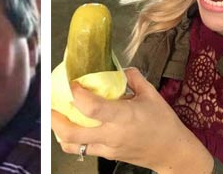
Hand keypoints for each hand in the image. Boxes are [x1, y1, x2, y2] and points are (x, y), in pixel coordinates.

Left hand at [51, 68, 213, 173]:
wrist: (172, 152)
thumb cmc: (164, 123)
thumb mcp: (152, 95)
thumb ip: (133, 78)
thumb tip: (120, 67)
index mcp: (123, 116)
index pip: (91, 108)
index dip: (77, 94)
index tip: (73, 83)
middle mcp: (112, 134)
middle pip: (72, 132)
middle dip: (55, 118)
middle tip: (50, 104)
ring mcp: (108, 147)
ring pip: (72, 145)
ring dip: (60, 130)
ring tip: (56, 116)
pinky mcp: (107, 155)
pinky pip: (83, 148)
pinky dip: (73, 138)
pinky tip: (73, 126)